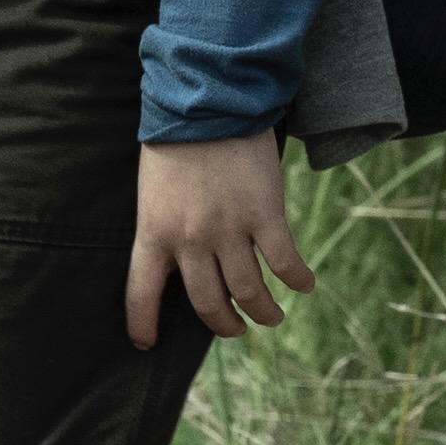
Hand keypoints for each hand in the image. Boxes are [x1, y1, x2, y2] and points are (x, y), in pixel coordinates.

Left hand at [123, 130, 314, 349]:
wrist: (210, 100)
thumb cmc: (176, 140)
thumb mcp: (153, 190)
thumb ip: (165, 227)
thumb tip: (180, 264)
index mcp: (154, 232)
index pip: (141, 293)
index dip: (143, 325)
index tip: (147, 344)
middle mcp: (190, 241)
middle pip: (208, 304)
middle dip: (224, 325)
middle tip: (236, 329)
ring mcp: (229, 230)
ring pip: (248, 292)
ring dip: (263, 312)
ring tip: (272, 317)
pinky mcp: (265, 214)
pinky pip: (284, 262)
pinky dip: (297, 280)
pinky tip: (305, 286)